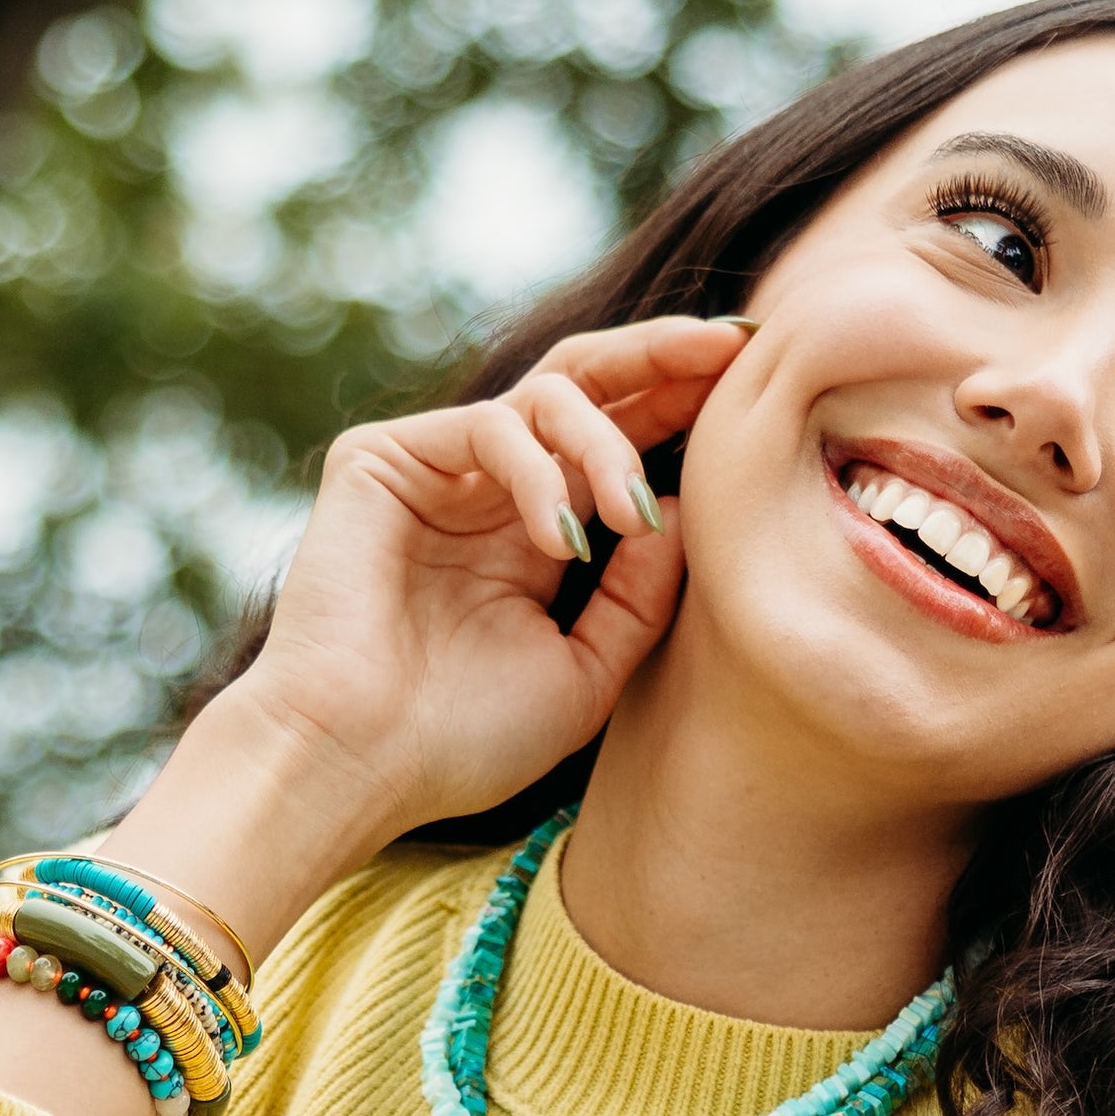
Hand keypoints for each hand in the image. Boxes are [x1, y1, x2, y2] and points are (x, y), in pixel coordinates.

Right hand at [107, 314, 754, 952]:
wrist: (356, 767)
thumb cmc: (460, 742)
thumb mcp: (588, 674)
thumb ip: (642, 598)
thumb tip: (686, 507)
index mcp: (534, 530)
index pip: (619, 436)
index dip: (685, 402)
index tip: (758, 383)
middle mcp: (488, 487)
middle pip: (588, 383)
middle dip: (664, 357)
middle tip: (732, 348)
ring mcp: (434, 468)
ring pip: (547, 396)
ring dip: (606, 444)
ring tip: (629, 512)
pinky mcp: (380, 459)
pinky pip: (485, 425)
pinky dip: (535, 470)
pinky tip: (560, 536)